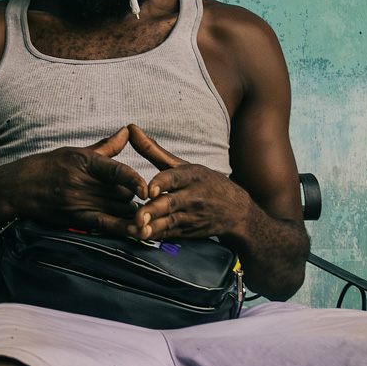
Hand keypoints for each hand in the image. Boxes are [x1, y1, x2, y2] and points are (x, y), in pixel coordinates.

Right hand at [0, 130, 149, 233]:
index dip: (134, 180)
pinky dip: (123, 228)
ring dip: (130, 210)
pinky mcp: (76, 218)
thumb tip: (128, 131)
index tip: (147, 188)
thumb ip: (106, 146)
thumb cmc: (49, 166)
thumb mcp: (76, 151)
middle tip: (134, 193)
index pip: (115, 171)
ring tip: (138, 209)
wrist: (19, 187)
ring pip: (117, 208)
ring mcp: (79, 202)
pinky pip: (105, 225)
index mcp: (85, 162)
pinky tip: (137, 230)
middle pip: (121, 193)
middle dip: (131, 194)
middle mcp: (82, 183)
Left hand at [127, 125, 253, 241]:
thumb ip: (153, 150)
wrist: (237, 212)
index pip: (175, 177)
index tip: (149, 190)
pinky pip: (171, 234)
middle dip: (155, 210)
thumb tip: (129, 128)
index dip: (162, 183)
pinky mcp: (190, 231)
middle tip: (138, 216)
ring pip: (171, 222)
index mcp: (193, 175)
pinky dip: (157, 236)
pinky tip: (142, 237)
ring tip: (138, 231)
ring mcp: (193, 216)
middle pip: (172, 203)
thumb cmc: (204, 183)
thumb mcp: (183, 165)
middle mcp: (194, 196)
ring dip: (153, 227)